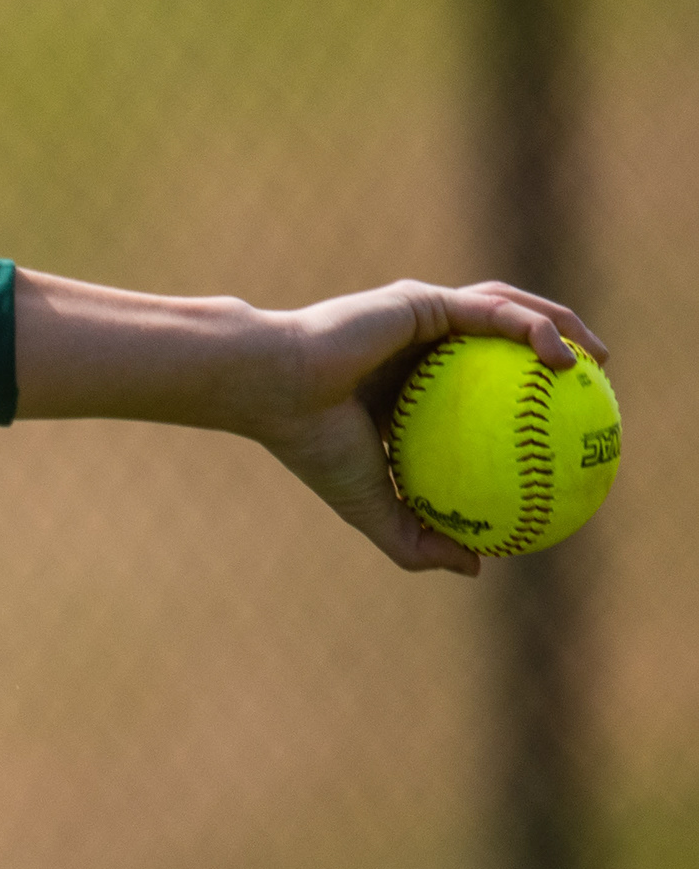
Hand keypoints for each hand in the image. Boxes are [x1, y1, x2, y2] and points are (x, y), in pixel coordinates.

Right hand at [247, 280, 605, 575]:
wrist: (270, 389)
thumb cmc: (311, 444)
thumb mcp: (371, 505)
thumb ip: (418, 537)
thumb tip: (478, 568)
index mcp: (403, 385)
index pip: (476, 386)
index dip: (523, 402)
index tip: (562, 431)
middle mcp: (417, 344)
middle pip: (503, 339)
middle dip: (558, 351)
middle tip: (596, 386)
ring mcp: (422, 317)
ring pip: (508, 313)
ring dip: (561, 326)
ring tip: (598, 358)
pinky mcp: (424, 299)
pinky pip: (493, 311)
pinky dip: (534, 328)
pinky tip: (565, 356)